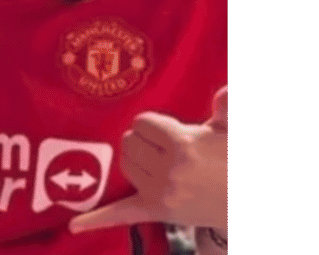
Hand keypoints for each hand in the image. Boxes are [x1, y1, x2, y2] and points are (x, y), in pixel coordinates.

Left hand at [69, 88, 227, 233]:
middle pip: (129, 141)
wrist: (245, 199)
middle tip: (168, 148)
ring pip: (125, 164)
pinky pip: (121, 214)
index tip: (173, 132)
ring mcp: (162, 195)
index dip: (156, 125)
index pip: (142, 121)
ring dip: (137, 159)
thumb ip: (227, 104)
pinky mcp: (158, 212)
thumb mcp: (231, 127)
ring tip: (161, 162)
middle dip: (145, 140)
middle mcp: (169, 171)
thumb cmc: (234, 158)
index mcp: (182, 145)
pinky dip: (96, 220)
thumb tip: (222, 92)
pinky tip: (73, 226)